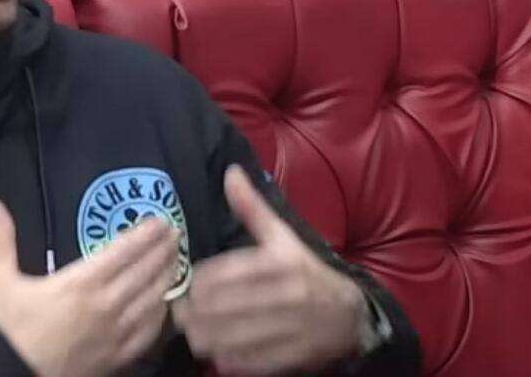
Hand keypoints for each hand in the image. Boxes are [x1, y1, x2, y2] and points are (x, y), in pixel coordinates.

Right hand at [0, 197, 178, 376]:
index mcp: (81, 282)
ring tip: (176, 260)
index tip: (161, 220)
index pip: (123, 251)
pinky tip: (164, 304)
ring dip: (166, 277)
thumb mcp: (1, 279)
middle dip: (162, 250)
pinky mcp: (117, 357)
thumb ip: (1, 238)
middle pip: (144, 272)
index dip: (145, 234)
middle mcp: (105, 305)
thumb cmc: (9, 328)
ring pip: (152, 300)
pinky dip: (160, 315)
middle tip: (175, 234)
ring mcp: (115, 333)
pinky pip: (148, 332)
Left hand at [172, 166, 366, 375]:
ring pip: (235, 336)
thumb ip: (252, 208)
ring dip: (207, 337)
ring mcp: (292, 329)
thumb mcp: (282, 236)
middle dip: (197, 312)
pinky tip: (217, 352)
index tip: (187, 286)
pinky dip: (229, 359)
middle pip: (226, 307)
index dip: (199, 282)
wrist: (351, 315)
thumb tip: (231, 172)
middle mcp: (288, 295)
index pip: (227, 273)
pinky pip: (252, 361)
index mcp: (281, 262)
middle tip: (179, 313)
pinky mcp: (294, 357)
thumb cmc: (306, 271)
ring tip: (193, 332)